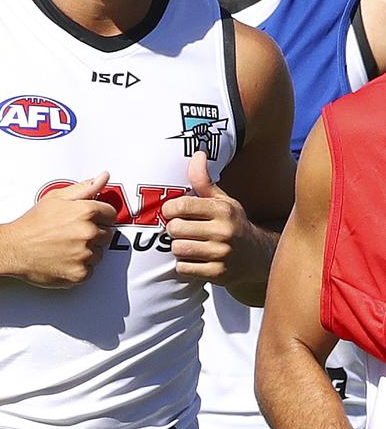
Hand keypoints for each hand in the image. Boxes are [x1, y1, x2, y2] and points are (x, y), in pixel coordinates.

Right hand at [8, 171, 116, 288]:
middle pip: (107, 234)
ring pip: (99, 254)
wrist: (13, 248)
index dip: (100, 216)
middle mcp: (89, 233)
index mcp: (86, 212)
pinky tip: (64, 259)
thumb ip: (85, 188)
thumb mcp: (57, 197)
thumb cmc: (32, 224)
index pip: (111, 214)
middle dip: (93, 233)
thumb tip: (104, 177)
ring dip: (87, 251)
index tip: (89, 219)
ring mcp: (85, 255)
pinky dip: (79, 267)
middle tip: (71, 233)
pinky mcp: (79, 274)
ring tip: (65, 246)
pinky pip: (90, 270)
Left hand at [161, 151, 273, 298]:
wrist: (257, 256)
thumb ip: (204, 180)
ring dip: (179, 248)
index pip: (181, 207)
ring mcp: (222, 254)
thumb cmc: (233, 224)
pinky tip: (196, 259)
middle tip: (183, 230)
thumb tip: (198, 153)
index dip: (170, 210)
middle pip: (175, 229)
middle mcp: (224, 231)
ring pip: (177, 249)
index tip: (174, 212)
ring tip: (190, 244)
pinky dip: (184, 265)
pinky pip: (183, 268)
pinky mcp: (218, 274)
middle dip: (174, 230)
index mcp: (223, 210)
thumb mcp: (222, 200)